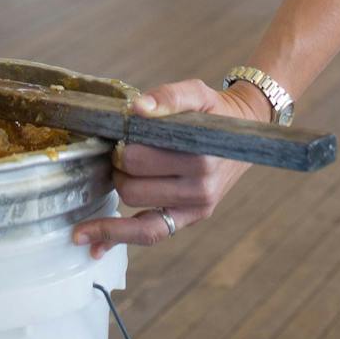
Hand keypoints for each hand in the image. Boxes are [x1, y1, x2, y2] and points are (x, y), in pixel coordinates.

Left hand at [72, 78, 273, 258]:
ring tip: (120, 170)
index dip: (121, 145)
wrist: (245, 135)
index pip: (139, 158)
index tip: (119, 132)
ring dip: (119, 188)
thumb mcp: (197, 93)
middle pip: (132, 186)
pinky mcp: (190, 219)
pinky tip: (94, 246)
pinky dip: (118, 238)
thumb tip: (138, 109)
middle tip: (121, 148)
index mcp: (201, 156)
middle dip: (117, 167)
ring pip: (134, 208)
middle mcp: (201, 188)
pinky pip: (149, 233)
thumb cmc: (214, 113)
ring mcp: (197, 208)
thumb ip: (168, 96)